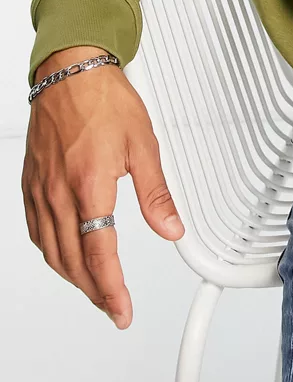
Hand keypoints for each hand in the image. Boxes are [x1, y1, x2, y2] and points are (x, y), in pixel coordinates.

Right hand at [21, 45, 184, 328]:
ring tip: (94, 288)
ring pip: (51, 250)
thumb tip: (172, 227)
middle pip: (72, 261)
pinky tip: (62, 254)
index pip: (99, 254)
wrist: (71, 71)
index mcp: (89, 185)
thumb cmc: (105, 100)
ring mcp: (40, 189)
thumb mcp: (143, 145)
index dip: (111, 289)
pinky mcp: (31, 183)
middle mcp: (59, 192)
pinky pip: (35, 229)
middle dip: (94, 291)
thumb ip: (157, 193)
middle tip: (112, 307)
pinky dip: (51, 251)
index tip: (121, 310)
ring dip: (72, 277)